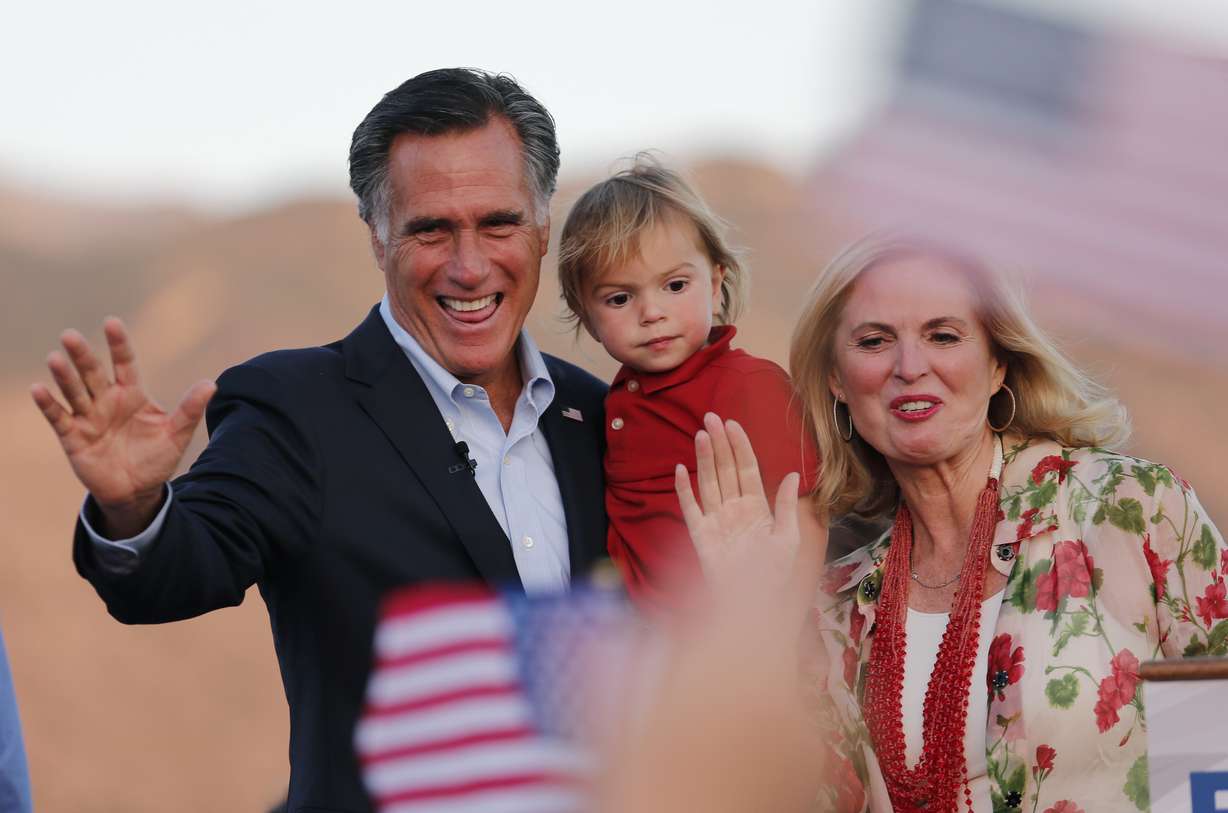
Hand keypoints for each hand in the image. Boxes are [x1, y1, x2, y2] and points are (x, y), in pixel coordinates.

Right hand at [30, 317, 215, 534]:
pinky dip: (48, 404)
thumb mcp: (176, 435)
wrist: (138, 491)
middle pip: (93, 372)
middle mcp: (107, 400)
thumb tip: (211, 384)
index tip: (112, 322)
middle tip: (70, 335)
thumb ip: (190, 410)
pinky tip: (39, 389)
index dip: (118, 344)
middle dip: (82, 355)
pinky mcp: (74, 437)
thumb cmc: (157, 458)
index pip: (124, 363)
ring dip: (64, 376)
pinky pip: (59, 417)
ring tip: (55, 357)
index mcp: (132, 394)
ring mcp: (89, 417)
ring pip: (74, 391)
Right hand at [674, 412, 801, 593]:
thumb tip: (791, 474)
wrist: (755, 603)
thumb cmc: (774, 575)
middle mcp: (734, 509)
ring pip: (709, 482)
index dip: (740, 446)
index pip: (746, 469)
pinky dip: (684, 490)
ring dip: (705, 458)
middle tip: (711, 418)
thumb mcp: (788, 539)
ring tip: (701, 434)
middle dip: (719, 443)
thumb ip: (785, 506)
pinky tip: (681, 469)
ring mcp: (716, 520)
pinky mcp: (701, 535)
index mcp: (756, 507)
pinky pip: (691, 508)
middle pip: (725, 469)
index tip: (733, 424)